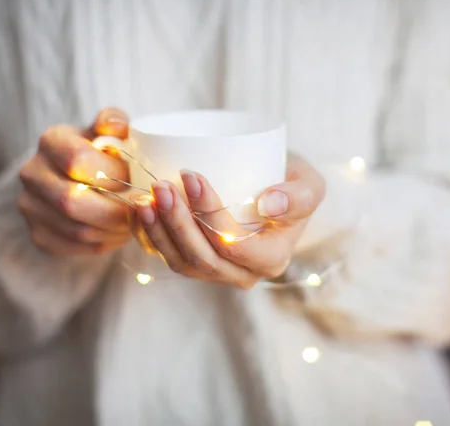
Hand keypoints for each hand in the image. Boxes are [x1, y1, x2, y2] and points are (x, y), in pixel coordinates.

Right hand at [18, 108, 132, 255]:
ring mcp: (30, 206)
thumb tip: (117, 127)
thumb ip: (115, 122)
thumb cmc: (103, 152)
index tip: (134, 178)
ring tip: (133, 222)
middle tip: (139, 211)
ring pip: (75, 229)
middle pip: (71, 201)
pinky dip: (101, 244)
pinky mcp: (38, 234)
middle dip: (114, 211)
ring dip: (112, 231)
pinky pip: (72, 247)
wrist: (81, 177)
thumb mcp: (110, 130)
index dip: (112, 172)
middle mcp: (32, 173)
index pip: (77, 159)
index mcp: (51, 141)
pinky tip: (116, 233)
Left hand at [131, 154, 324, 287]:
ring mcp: (216, 272)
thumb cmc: (290, 183)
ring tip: (145, 197)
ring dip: (159, 230)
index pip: (235, 245)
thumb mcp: (309, 183)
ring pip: (181, 261)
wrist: (272, 189)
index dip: (210, 215)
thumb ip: (300, 195)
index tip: (192, 176)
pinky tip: (140, 210)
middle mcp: (243, 274)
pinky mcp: (196, 264)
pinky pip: (168, 257)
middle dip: (177, 222)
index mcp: (271, 259)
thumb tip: (268, 205)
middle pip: (203, 257)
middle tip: (161, 185)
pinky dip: (150, 236)